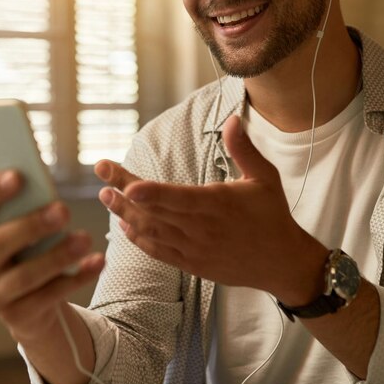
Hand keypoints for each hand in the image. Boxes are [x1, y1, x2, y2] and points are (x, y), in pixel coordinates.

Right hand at [0, 155, 104, 343]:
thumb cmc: (22, 250)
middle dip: (32, 225)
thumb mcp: (10, 222)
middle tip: (64, 210)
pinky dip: (76, 279)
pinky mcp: (18, 316)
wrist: (29, 306)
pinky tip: (97, 262)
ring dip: (58, 255)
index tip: (19, 175)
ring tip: (86, 239)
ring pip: (25, 276)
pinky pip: (49, 297)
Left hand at [95, 116, 325, 304]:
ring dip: (124, 214)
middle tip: (101, 171)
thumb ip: (243, 150)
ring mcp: (194, 249)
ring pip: (151, 231)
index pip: (177, 198)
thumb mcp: (265, 178)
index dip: (151, 193)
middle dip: (124, 190)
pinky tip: (124, 225)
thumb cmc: (273, 216)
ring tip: (105, 195)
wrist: (282, 264)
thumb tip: (231, 119)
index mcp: (217, 204)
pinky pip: (159, 252)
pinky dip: (139, 239)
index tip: (126, 185)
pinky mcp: (191, 264)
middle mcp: (201, 228)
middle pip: (155, 210)